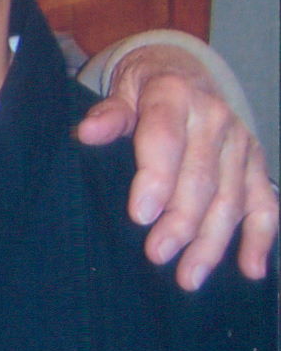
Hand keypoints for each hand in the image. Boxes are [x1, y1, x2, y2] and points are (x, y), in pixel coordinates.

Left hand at [77, 43, 276, 288]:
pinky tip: (250, 270)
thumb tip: (87, 132)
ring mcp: (240, 144)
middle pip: (201, 177)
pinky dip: (260, 238)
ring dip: (213, 241)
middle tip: (157, 255)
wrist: (183, 72)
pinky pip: (266, 204)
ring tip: (189, 277)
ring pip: (232, 198)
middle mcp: (215, 119)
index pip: (165, 139)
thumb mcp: (120, 91)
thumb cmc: (142, 91)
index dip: (155, 178)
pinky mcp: (256, 164)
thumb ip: (108, 115)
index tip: (140, 216)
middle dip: (181, 220)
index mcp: (175, 96)